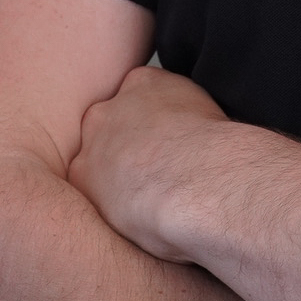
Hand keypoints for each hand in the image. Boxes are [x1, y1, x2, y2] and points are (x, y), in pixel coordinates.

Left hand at [69, 65, 225, 261]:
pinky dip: (102, 205)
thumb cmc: (219, 154)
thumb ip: (187, 117)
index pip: (135, 98)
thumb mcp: (209, 115)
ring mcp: (92, 140)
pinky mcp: (81, 177)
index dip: (149, 127)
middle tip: (147, 177)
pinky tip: (127, 218)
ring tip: (137, 204)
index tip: (162, 148)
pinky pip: (83, 191)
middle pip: (106, 125)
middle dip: (122, 149)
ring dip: (108, 179)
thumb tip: (191, 138)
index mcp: (146, 82)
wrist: (202, 182)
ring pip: (92, 160)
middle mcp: (112, 106)